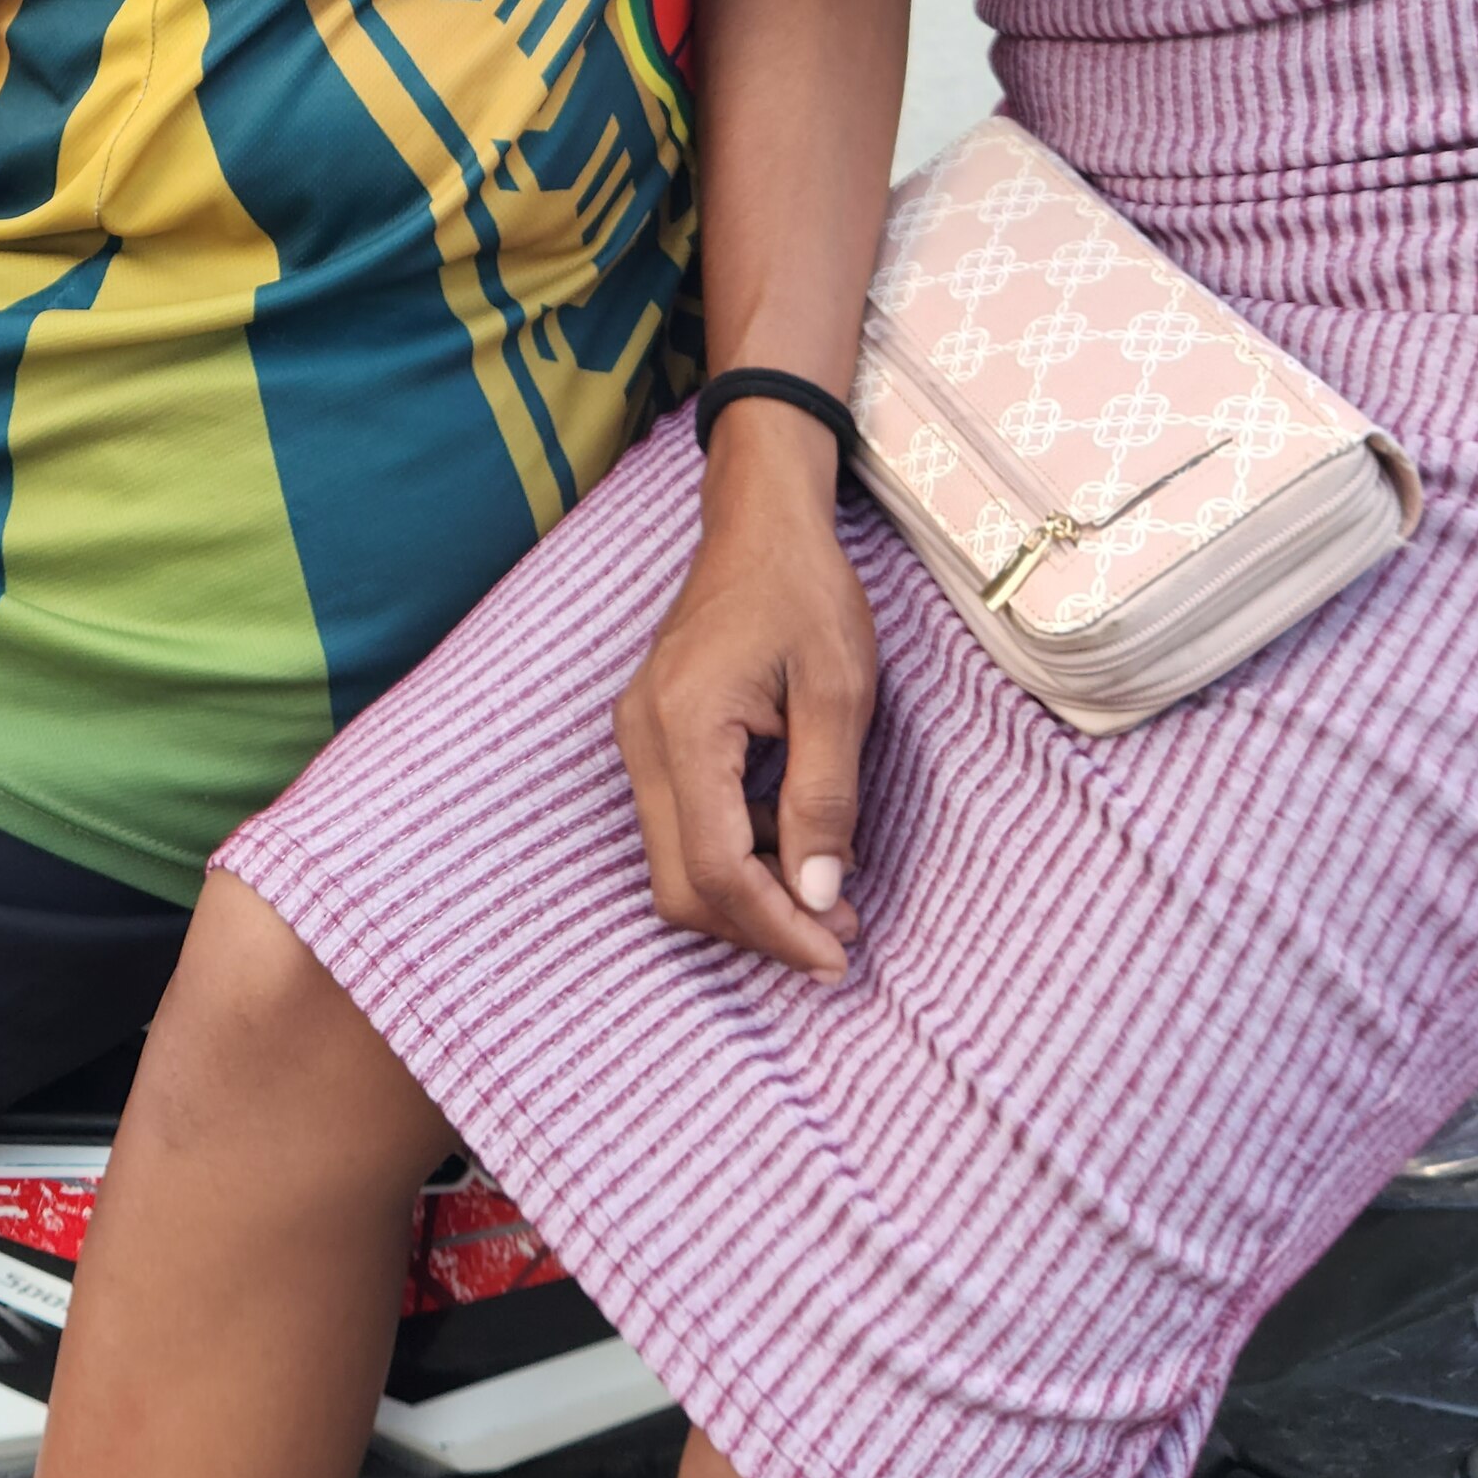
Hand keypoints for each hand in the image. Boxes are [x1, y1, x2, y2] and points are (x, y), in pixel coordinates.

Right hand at [612, 407, 876, 977]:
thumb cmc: (804, 592)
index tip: (837, 955)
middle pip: (681, 884)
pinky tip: (795, 843)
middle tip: (837, 936)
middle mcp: (643, 741)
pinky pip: (682, 827)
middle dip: (758, 927)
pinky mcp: (652, 738)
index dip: (776, 928)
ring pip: (676, 864)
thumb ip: (825, 797)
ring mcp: (639, 739)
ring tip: (829, 896)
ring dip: (749, 897)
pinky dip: (736, 857)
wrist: (760, 522)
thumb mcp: (838, 691)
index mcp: (684, 726)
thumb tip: (817, 897)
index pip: (716, 868)